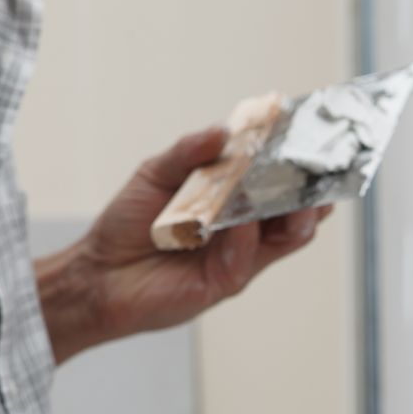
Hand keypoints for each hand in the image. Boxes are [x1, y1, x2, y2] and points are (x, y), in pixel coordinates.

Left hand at [38, 127, 331, 362]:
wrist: (99, 271)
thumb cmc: (128, 224)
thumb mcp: (156, 173)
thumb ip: (190, 152)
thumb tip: (222, 131)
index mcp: (236, 202)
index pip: (282, 183)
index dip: (302, 166)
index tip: (312, 139)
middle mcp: (246, 230)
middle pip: (299, 211)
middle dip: (312, 189)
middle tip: (313, 165)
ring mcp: (240, 257)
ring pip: (287, 236)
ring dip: (292, 212)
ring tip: (288, 192)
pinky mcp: (225, 282)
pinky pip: (247, 257)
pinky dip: (245, 236)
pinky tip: (236, 223)